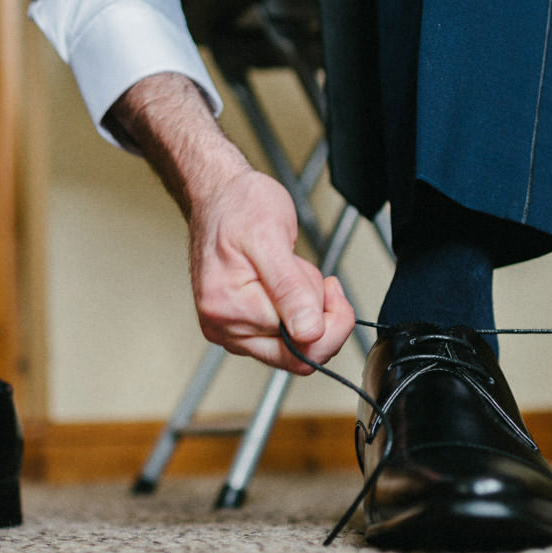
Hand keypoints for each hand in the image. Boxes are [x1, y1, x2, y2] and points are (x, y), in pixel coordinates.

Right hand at [187, 166, 354, 372]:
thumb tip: (308, 332)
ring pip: (292, 347)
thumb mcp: (271, 237)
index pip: (300, 347)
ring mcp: (230, 330)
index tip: (332, 287)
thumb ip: (291, 290)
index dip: (330, 320)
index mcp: (229, 309)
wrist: (219, 195)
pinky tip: (284, 282)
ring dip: (305, 310)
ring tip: (290, 272)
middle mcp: (225, 328)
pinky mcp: (238, 326)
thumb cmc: (239, 207)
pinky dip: (293, 310)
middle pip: (296, 357)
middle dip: (317, 318)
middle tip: (314, 279)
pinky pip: (281, 336)